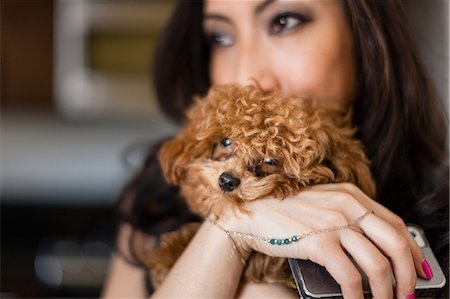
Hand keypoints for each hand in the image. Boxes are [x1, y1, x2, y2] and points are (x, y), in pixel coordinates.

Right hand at [219, 183, 426, 298]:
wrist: (252, 213)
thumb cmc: (285, 211)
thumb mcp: (323, 204)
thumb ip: (347, 216)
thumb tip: (372, 248)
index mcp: (351, 195)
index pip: (395, 224)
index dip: (412, 251)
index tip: (418, 270)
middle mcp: (347, 206)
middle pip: (395, 243)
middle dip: (408, 275)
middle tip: (407, 294)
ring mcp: (332, 223)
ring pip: (377, 264)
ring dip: (386, 291)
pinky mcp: (318, 242)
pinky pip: (350, 276)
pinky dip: (358, 295)